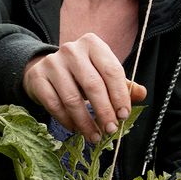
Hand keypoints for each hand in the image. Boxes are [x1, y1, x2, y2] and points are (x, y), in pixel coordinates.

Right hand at [23, 33, 146, 142]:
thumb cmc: (81, 72)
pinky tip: (76, 128)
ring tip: (95, 135)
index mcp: (93, 44)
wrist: (45, 69)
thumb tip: (141, 93)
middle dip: (104, 111)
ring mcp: (52, 63)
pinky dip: (67, 121)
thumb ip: (122, 84)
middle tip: (110, 129)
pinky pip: (55, 105)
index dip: (119, 95)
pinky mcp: (38, 78)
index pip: (111, 70)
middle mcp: (72, 50)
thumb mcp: (102, 73)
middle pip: (93, 85)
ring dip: (86, 122)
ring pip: (72, 99)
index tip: (123, 115)